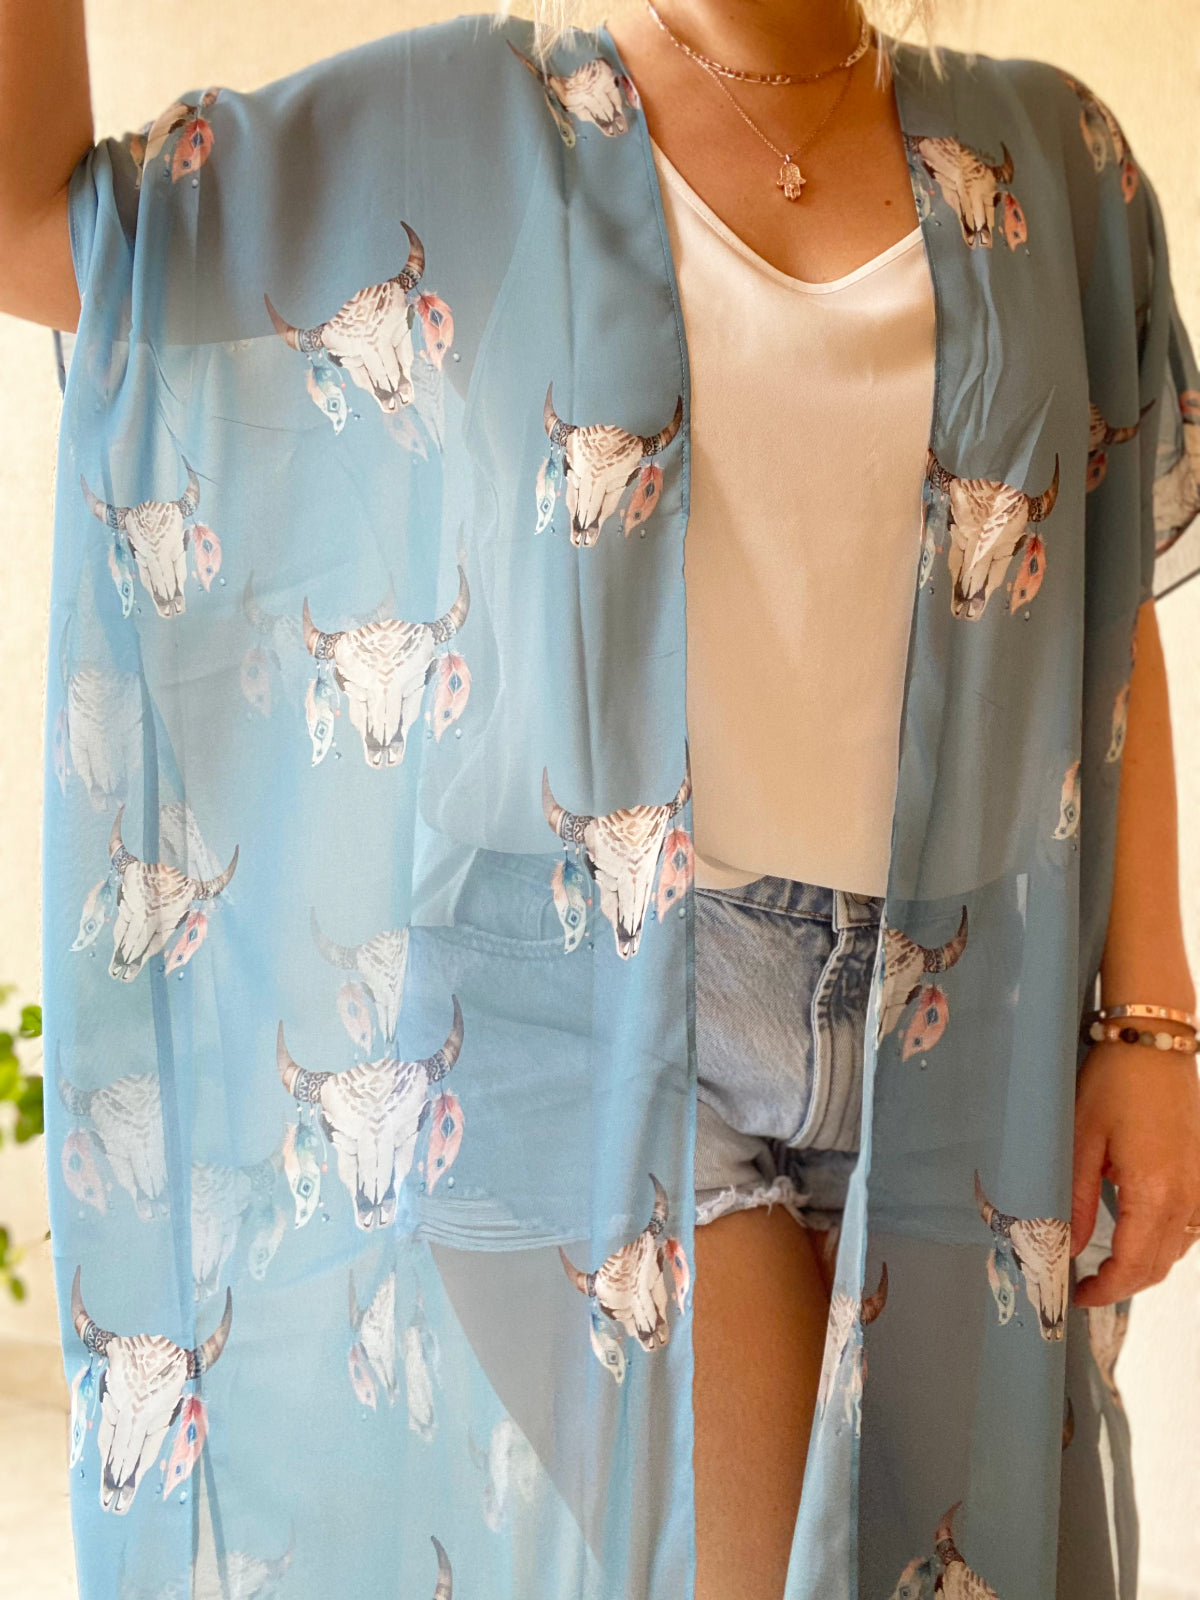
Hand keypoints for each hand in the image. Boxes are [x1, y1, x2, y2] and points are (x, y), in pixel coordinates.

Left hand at [1071, 1039, 1199, 1306]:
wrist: (1154, 1039)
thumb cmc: (1114, 1081)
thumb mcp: (1080, 1138)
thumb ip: (1076, 1198)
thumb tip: (1068, 1244)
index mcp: (1155, 1190)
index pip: (1135, 1264)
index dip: (1107, 1289)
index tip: (1079, 1295)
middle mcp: (1188, 1195)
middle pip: (1161, 1264)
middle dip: (1123, 1283)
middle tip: (1086, 1284)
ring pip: (1180, 1249)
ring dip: (1146, 1264)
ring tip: (1107, 1264)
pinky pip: (1193, 1225)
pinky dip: (1167, 1241)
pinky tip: (1139, 1233)